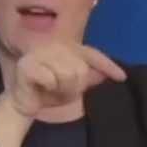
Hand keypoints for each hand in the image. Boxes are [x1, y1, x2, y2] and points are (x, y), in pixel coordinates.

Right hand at [9, 42, 125, 117]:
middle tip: (62, 90)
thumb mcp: (75, 85)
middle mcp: (52, 44)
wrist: (24, 102)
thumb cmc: (50, 91)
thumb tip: (108, 74)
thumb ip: (90, 77)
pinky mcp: (27, 65)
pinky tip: (42, 88)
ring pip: (67, 73)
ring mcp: (38, 53)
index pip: (92, 53)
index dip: (107, 65)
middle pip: (81, 68)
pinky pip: (50, 79)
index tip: (122, 78)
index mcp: (66, 46)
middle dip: (75, 85)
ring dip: (63, 88)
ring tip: (53, 89)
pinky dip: (49, 88)